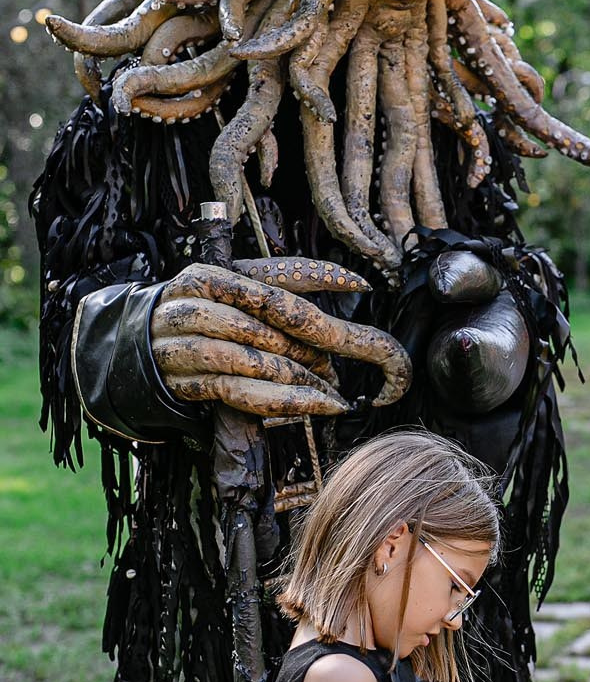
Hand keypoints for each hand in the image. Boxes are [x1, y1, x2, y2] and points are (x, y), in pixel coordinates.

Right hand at [150, 258, 410, 417]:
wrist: (136, 352)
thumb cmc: (199, 319)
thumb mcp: (227, 291)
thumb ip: (277, 284)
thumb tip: (349, 281)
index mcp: (205, 277)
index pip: (270, 279)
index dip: (319, 278)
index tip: (360, 283)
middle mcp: (190, 307)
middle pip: (264, 324)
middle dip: (309, 345)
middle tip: (339, 361)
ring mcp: (181, 347)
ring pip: (251, 359)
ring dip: (298, 376)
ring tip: (331, 388)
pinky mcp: (185, 384)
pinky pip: (240, 392)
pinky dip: (283, 400)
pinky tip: (315, 403)